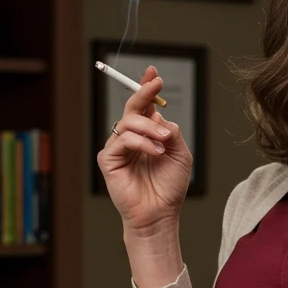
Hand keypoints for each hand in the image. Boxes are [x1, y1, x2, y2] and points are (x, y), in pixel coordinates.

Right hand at [97, 65, 193, 235]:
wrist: (160, 213)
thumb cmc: (169, 187)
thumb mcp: (180, 153)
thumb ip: (171, 131)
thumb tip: (158, 114)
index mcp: (147, 135)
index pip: (144, 107)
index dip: (147, 88)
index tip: (153, 73)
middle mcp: (130, 139)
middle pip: (132, 108)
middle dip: (144, 93)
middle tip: (156, 85)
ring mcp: (117, 148)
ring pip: (128, 123)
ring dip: (150, 128)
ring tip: (164, 143)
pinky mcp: (108, 160)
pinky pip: (122, 140)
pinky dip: (141, 143)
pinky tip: (155, 153)